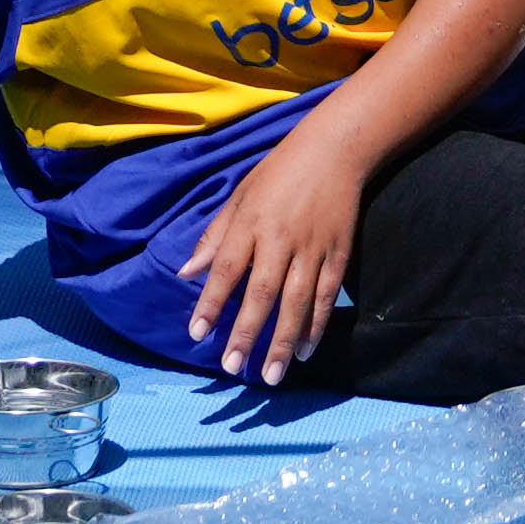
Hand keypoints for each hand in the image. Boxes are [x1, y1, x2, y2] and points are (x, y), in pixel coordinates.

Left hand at [181, 113, 375, 386]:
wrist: (335, 149)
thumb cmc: (279, 172)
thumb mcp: (240, 196)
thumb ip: (214, 237)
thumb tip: (185, 274)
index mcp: (251, 222)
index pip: (227, 269)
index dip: (211, 302)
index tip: (197, 334)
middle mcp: (281, 239)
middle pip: (262, 293)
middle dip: (247, 332)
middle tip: (233, 367)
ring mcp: (313, 248)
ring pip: (297, 302)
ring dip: (283, 341)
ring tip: (271, 374)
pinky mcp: (339, 254)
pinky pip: (327, 296)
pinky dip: (317, 325)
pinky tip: (306, 351)